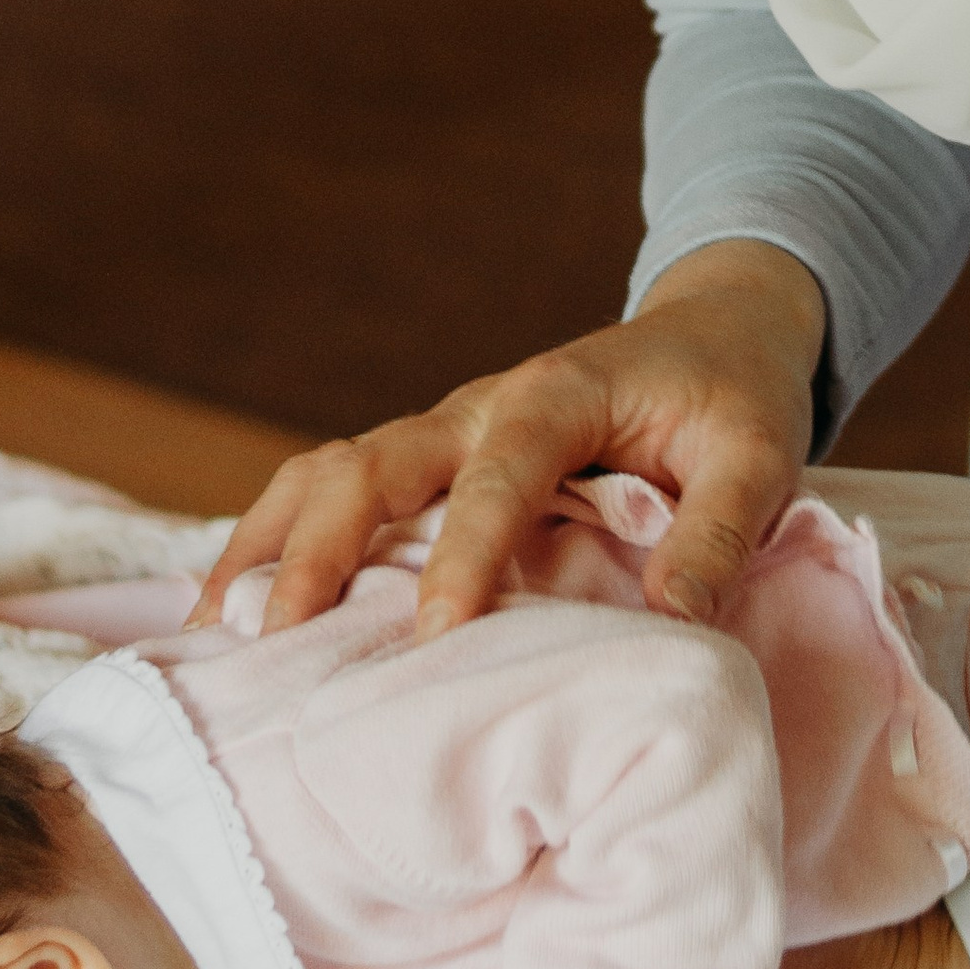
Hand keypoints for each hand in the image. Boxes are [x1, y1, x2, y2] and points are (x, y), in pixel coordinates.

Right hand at [196, 239, 825, 641]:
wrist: (716, 330)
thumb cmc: (735, 395)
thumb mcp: (758, 454)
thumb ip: (717, 532)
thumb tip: (673, 623)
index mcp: (553, 399)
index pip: (493, 481)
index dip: (461, 558)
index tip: (436, 637)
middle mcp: (477, 407)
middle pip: (369, 466)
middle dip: (315, 548)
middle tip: (274, 638)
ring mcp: (443, 432)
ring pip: (330, 471)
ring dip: (268, 541)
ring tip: (211, 630)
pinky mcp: (431, 460)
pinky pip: (338, 490)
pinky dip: (279, 539)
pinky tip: (236, 610)